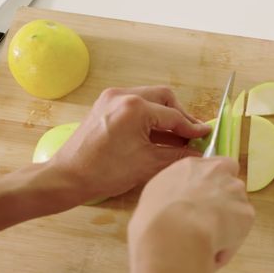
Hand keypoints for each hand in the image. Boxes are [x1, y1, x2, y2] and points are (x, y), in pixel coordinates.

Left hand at [48, 87, 210, 201]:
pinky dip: (148, 117)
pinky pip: (134, 105)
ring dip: (164, 115)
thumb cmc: (104, 172)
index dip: (193, 128)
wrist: (67, 178)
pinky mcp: (104, 106)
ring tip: (174, 137)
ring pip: (149, 99)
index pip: (174, 116)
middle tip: (190, 135)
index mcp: (134, 108)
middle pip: (164, 97)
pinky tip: (155, 135)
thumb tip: (197, 152)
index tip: (206, 136)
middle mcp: (123, 95)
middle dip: (179, 115)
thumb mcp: (148, 164)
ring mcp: (111, 98)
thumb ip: (177, 154)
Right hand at [128, 157, 253, 268]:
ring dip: (227, 224)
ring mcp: (235, 192)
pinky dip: (229, 244)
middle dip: (224, 203)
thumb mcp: (154, 196)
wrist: (174, 234)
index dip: (212, 184)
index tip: (205, 200)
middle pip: (230, 184)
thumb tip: (178, 204)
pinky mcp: (246, 213)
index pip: (214, 166)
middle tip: (208, 223)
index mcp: (191, 166)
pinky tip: (211, 250)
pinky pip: (239, 232)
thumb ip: (174, 192)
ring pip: (237, 209)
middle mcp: (218, 172)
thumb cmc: (154, 218)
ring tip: (206, 242)